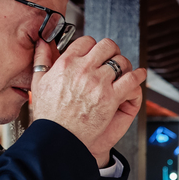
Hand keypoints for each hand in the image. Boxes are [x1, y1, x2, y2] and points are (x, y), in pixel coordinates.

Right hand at [29, 37, 146, 166]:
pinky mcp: (111, 98)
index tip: (96, 53)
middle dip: (112, 51)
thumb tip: (43, 43)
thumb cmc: (49, 115)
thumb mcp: (38, 83)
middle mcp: (84, 70)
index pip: (87, 42)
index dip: (94, 46)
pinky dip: (138, 76)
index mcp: (66, 64)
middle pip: (107, 46)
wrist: (59, 137)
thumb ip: (41, 59)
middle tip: (113, 58)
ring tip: (125, 70)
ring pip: (121, 61)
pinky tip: (139, 76)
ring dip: (125, 64)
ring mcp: (99, 83)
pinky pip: (131, 79)